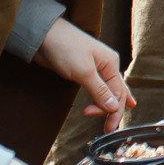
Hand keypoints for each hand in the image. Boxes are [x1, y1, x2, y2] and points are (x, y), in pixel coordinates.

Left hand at [33, 17, 135, 131]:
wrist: (45, 35)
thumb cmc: (65, 48)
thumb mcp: (84, 72)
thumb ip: (100, 91)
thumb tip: (114, 107)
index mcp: (111, 63)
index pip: (118, 93)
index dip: (112, 111)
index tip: (106, 127)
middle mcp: (107, 65)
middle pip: (116, 92)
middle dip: (113, 111)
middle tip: (108, 129)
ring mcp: (96, 67)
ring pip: (109, 90)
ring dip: (108, 105)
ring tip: (111, 120)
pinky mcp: (84, 70)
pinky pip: (99, 87)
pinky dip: (103, 97)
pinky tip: (110, 101)